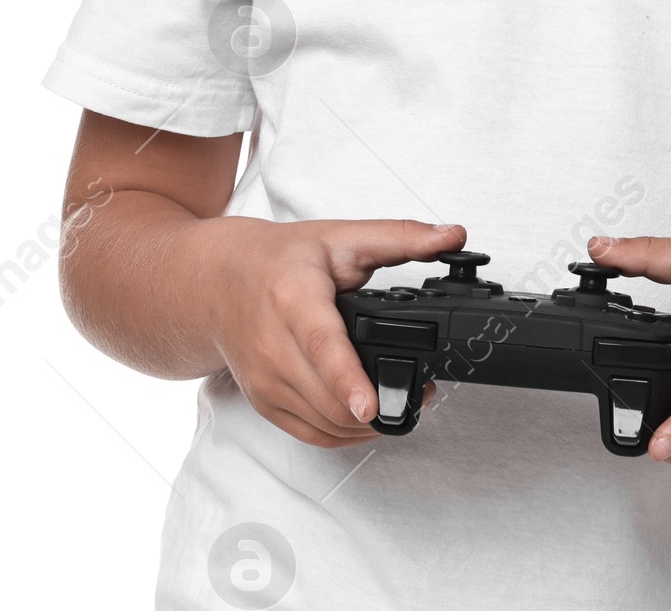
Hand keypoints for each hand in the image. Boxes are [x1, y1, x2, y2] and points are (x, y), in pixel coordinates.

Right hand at [203, 216, 465, 447]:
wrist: (218, 281)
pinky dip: (343, 433)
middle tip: (423, 392)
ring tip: (402, 400)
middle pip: (328, 397)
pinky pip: (309, 434)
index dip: (347, 379)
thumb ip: (401, 237)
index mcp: (293, 297)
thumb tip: (452, 236)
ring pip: (322, 423)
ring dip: (366, 424)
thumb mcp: (341, 237)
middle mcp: (272, 343)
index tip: (370, 405)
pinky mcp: (263, 401)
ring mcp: (264, 379)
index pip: (321, 346)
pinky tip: (365, 416)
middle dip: (380, 405)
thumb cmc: (279, 259)